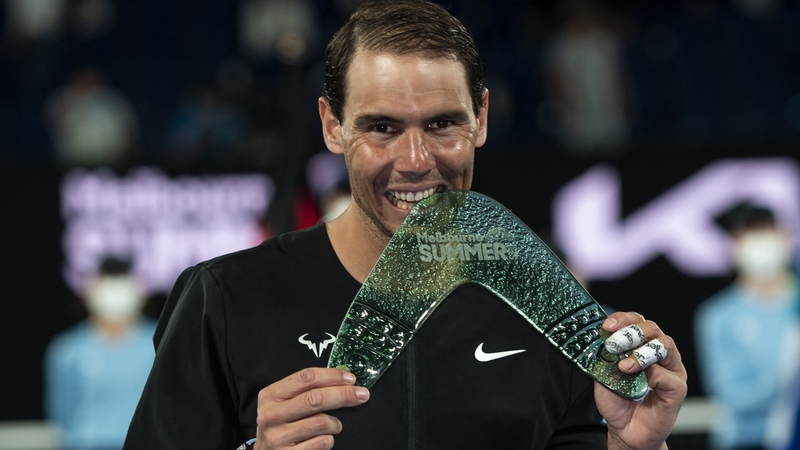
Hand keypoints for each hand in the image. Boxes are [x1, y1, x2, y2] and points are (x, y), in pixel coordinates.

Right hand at [254, 367, 369, 449]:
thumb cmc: (281, 424)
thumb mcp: (284, 402)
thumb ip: (307, 389)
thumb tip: (343, 378)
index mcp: (270, 395)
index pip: (306, 378)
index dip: (332, 376)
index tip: (350, 379)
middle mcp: (271, 415)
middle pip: (316, 398)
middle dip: (344, 394)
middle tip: (361, 394)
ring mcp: (279, 437)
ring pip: (322, 422)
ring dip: (335, 423)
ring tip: (333, 425)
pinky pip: (322, 442)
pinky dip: (329, 439)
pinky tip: (322, 438)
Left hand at [595, 311, 687, 449]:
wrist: (625, 430)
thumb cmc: (618, 401)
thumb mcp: (604, 374)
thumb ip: (607, 357)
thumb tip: (604, 342)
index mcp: (642, 346)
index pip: (637, 322)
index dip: (624, 319)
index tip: (607, 326)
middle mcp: (659, 354)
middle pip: (653, 328)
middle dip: (632, 332)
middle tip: (615, 345)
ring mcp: (670, 370)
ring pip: (665, 345)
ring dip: (642, 353)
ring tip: (625, 367)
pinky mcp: (677, 390)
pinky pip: (670, 376)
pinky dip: (655, 375)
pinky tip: (643, 382)